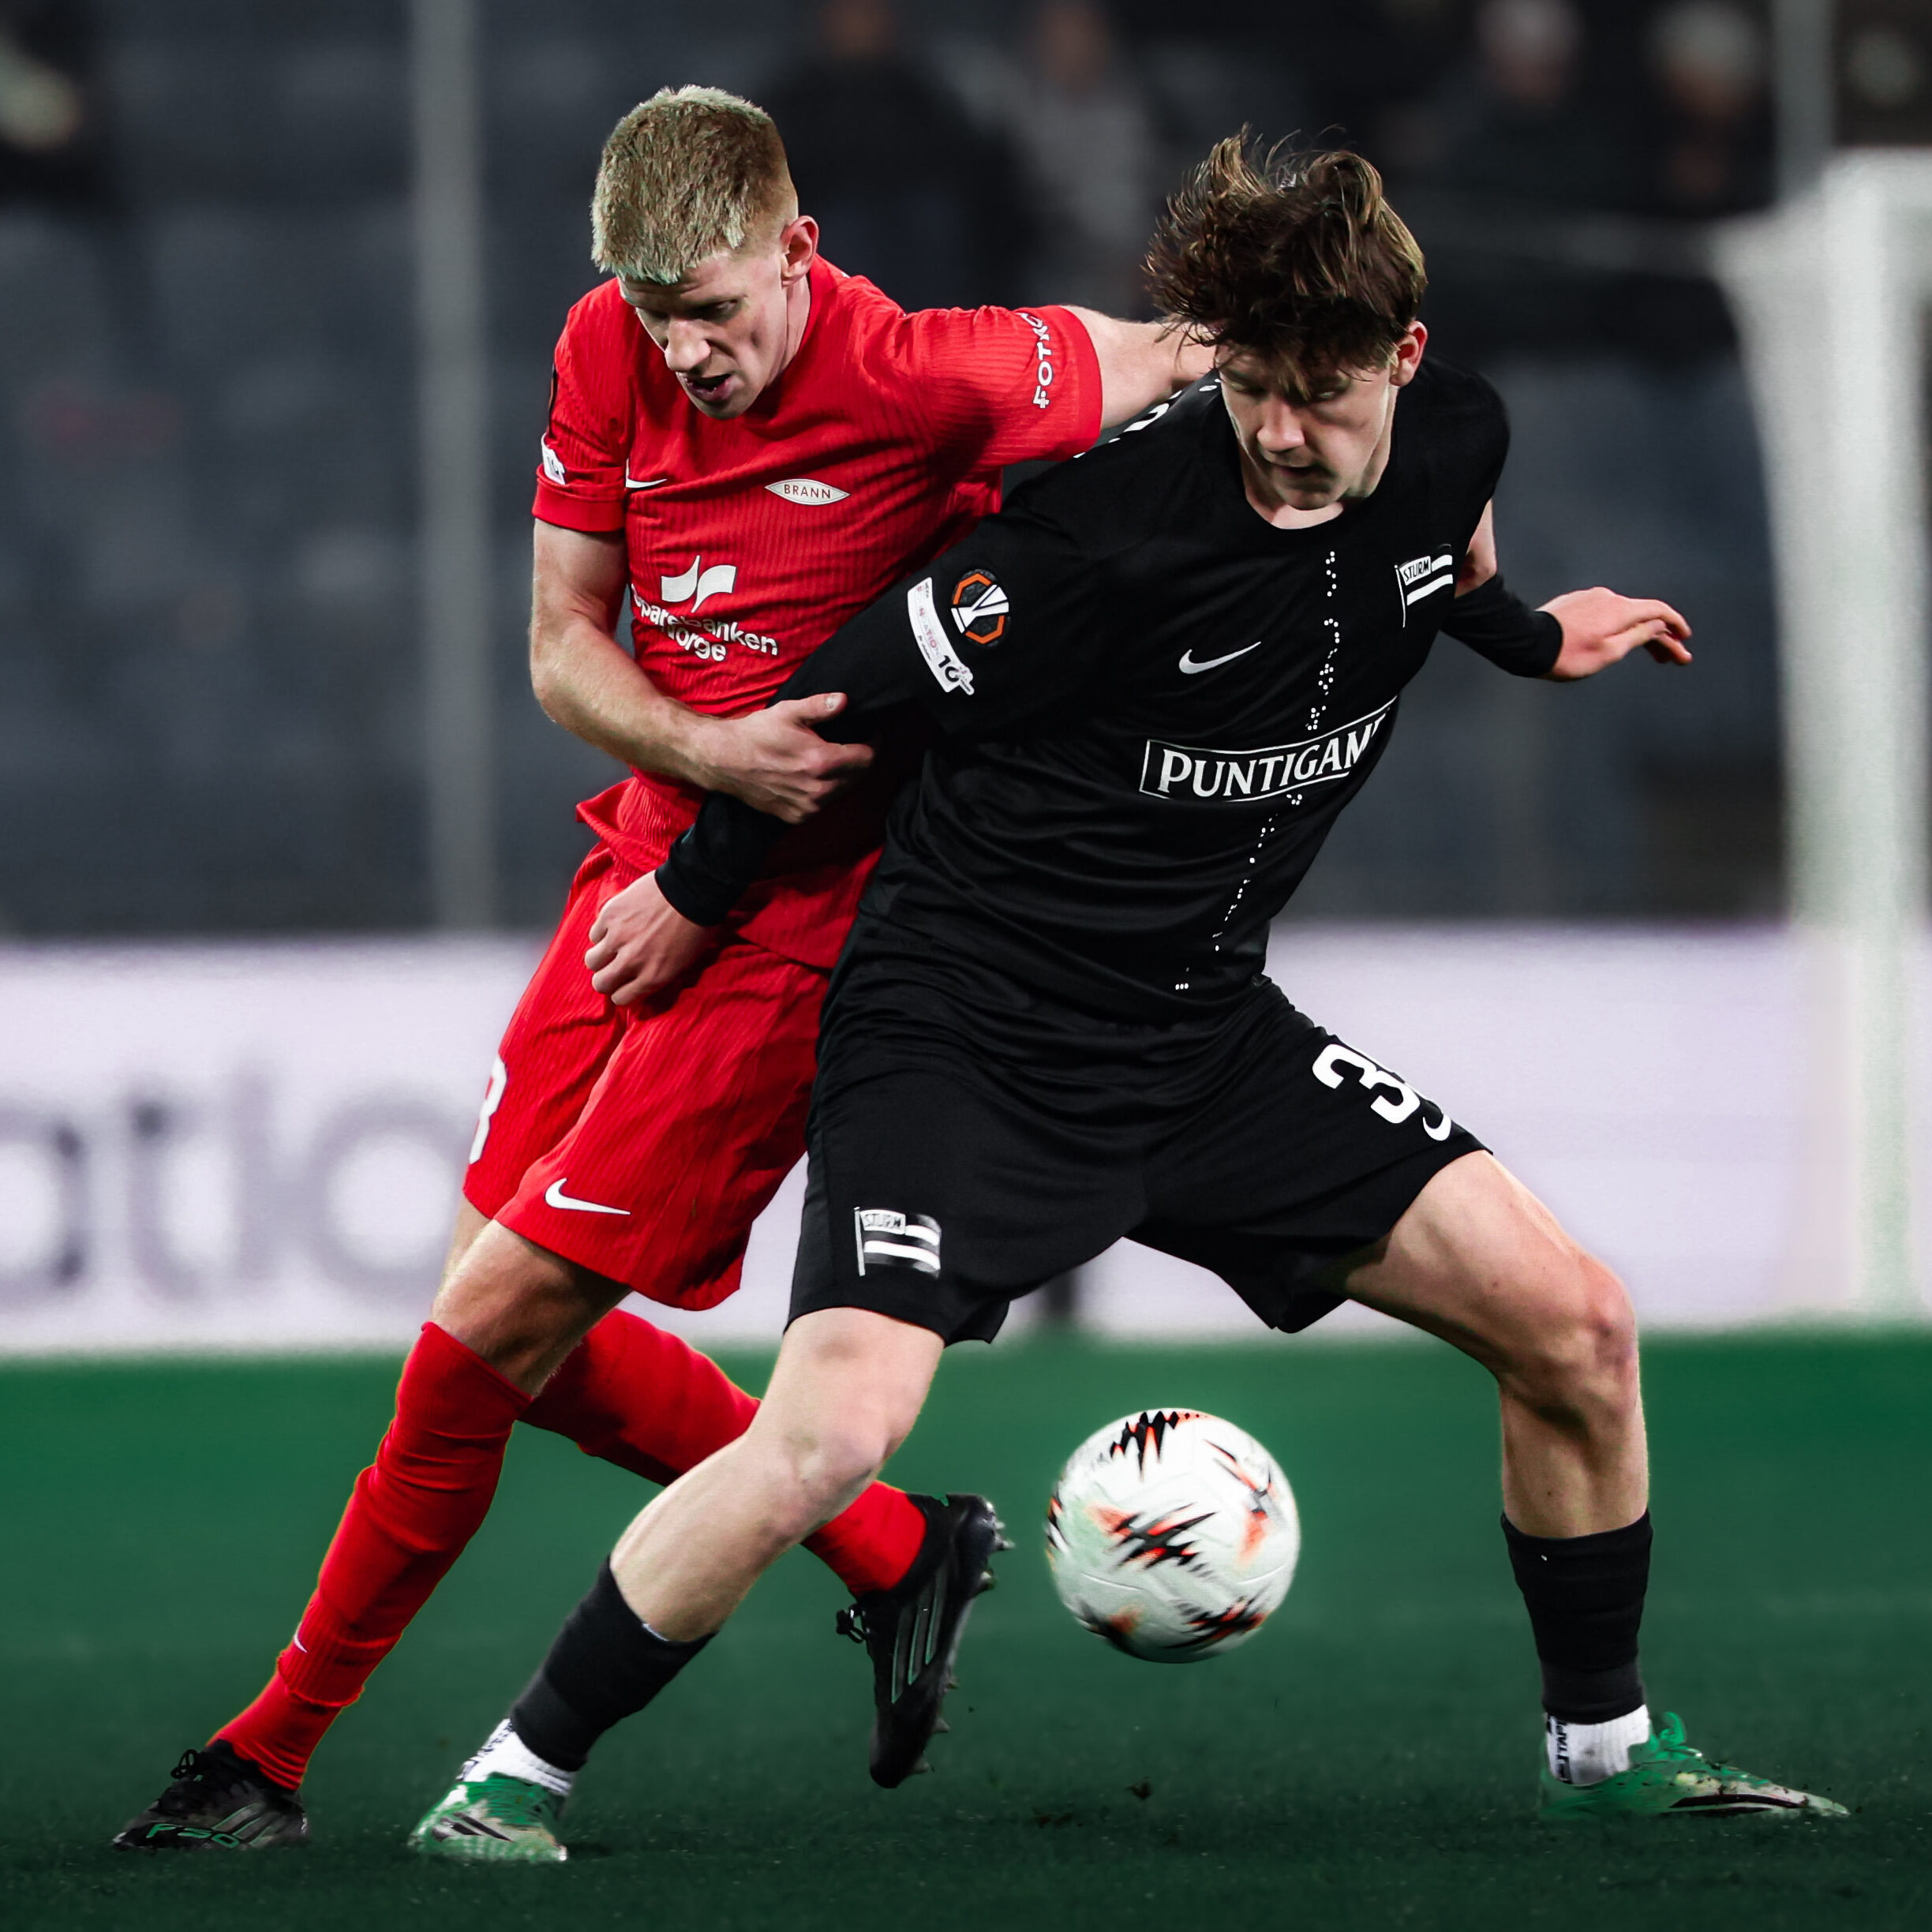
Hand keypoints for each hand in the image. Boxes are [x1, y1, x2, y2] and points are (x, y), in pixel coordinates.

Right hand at [585, 872, 713, 1005]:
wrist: (694, 890)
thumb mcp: (683, 963)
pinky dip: (602, 933)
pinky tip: (616, 927)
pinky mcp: (610, 915)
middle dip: (606, 979)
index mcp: (653, 977)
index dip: (621, 992)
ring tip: (611, 948)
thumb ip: (657, 976)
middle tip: (612, 969)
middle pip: (600, 983)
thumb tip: (639, 982)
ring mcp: (618, 937)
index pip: (621, 999)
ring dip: (600, 957)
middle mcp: (632, 961)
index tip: (623, 985)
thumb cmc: (696, 926)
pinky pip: (594, 934)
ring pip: (592, 961)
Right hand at [691, 693, 873, 822]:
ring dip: (843, 777)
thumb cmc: (755, 733)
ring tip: (830, 759)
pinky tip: (812, 776)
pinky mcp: (797, 817)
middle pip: (859, 777)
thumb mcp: (789, 712)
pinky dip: (824, 791)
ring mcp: (808, 807)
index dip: (873, 743)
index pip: (868, 758)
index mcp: (822, 762)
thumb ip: (821, 707)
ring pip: (842, 792)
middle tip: (850, 744)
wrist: (723, 761)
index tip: (870, 734)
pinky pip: (823, 805)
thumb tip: (845, 700)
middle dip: (859, 760)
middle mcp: (820, 790)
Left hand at [1541, 587, 1691, 680]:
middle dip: (1661, 637)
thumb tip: (1658, 625)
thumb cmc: (1567, 655)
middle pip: (1642, 615)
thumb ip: (1638, 636)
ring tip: (1652, 656)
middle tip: (1674, 659)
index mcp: (1620, 609)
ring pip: (1624, 616)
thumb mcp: (1610, 652)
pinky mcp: (1575, 603)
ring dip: (1640, 634)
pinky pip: (1606, 614)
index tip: (1684, 639)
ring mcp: (1590, 599)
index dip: (1676, 624)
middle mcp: (1608, 598)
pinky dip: (1619, 628)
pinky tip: (1622, 642)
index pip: (1658, 610)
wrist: (1526, 643)